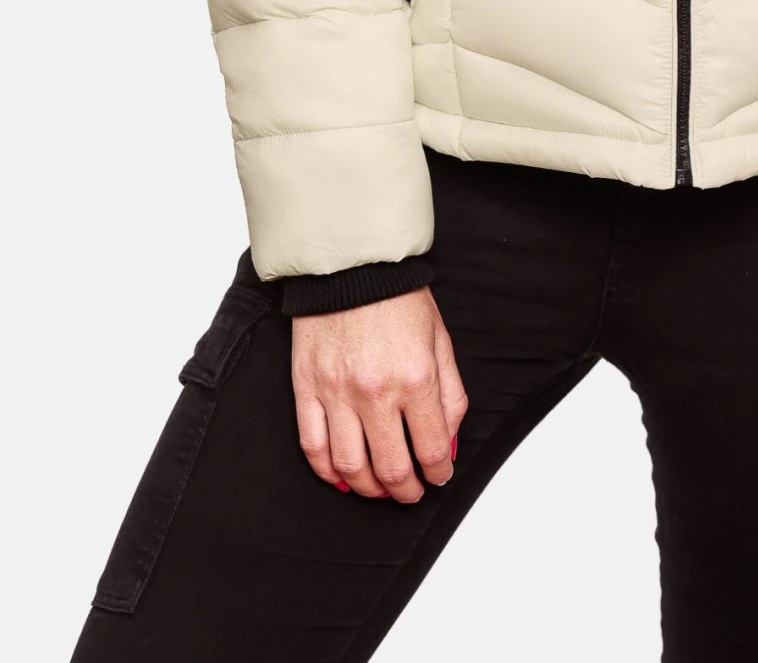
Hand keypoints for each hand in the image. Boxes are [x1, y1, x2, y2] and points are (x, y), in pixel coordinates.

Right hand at [291, 286, 467, 502]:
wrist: (352, 264)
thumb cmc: (398, 298)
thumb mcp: (441, 341)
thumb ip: (450, 396)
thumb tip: (446, 443)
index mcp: (416, 378)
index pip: (431, 449)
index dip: (438, 473)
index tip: (438, 476)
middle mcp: (376, 391)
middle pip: (391, 468)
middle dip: (406, 490)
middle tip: (411, 492)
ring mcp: (336, 392)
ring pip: (350, 467)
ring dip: (368, 488)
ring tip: (378, 488)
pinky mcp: (306, 387)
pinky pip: (313, 446)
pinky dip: (327, 471)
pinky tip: (341, 476)